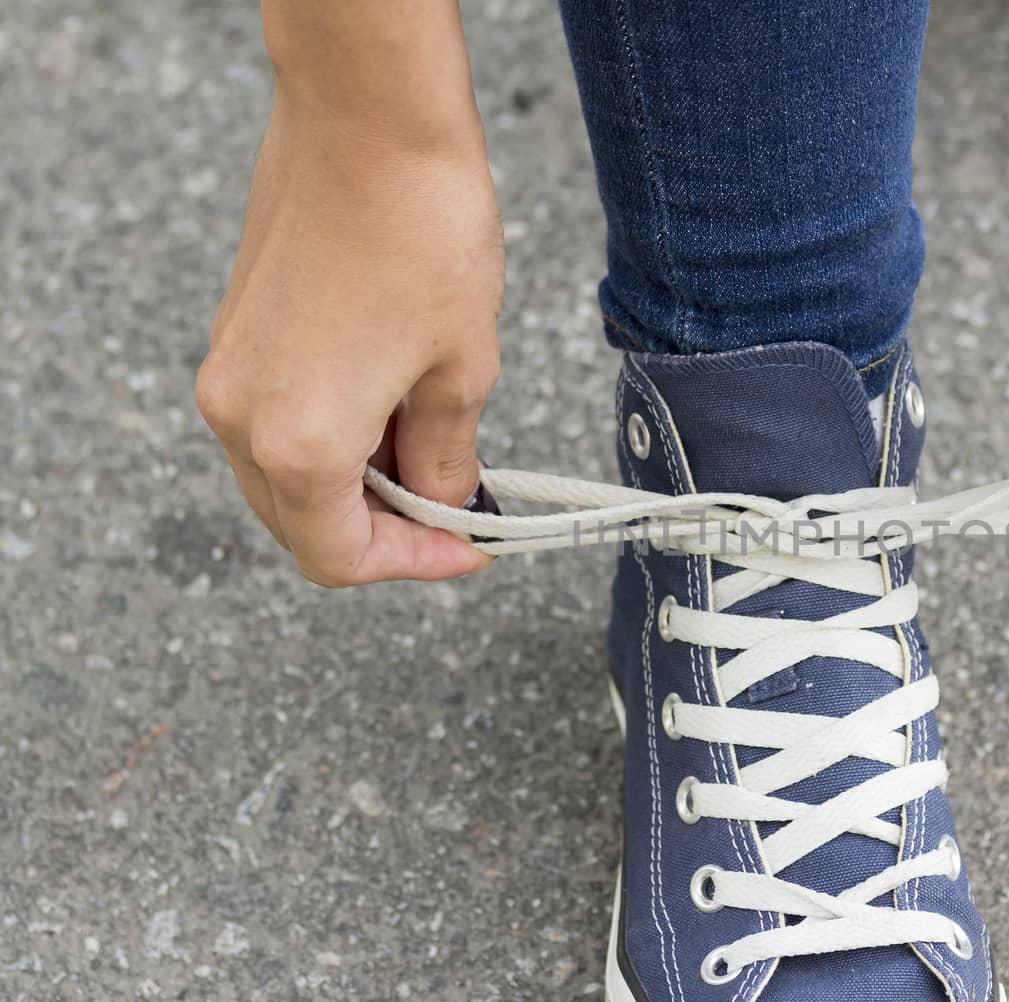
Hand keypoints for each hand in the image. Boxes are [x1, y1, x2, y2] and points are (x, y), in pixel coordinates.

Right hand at [196, 100, 503, 585]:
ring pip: (285, 475)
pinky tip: (393, 406)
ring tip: (433, 449)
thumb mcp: (462, 369)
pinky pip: (275, 420)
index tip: (468, 548)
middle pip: (303, 522)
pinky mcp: (233, 333)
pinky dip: (332, 436)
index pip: (339, 555)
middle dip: (383, 529)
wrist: (367, 118)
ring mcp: (228, 370)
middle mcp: (241, 416)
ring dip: (357, 483)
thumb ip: (446, 459)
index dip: (412, 565)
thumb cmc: (422, 231)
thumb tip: (443, 500)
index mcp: (298, 442)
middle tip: (455, 509)